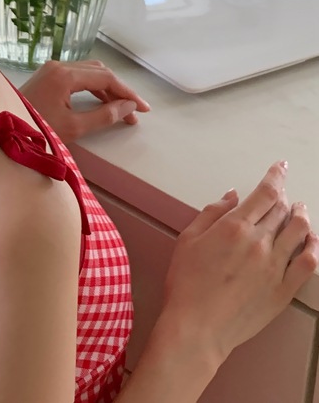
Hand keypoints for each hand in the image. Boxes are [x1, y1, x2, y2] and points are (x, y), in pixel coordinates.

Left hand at [19, 59, 149, 143]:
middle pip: (99, 71)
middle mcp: (59, 65)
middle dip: (119, 90)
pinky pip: (78, 76)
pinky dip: (93, 88)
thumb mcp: (73, 127)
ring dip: (107, 89)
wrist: (2, 131)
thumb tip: (128, 107)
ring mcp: (52, 68)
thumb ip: (104, 116)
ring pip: (89, 72)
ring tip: (122, 111)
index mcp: (65, 75)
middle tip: (134, 111)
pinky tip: (102, 103)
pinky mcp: (48, 75)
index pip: (106, 78)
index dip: (127, 92)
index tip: (143, 109)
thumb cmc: (36, 130)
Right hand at [161, 162, 318, 364]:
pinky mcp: (283, 290)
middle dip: (284, 197)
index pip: (266, 193)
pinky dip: (313, 247)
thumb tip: (232, 196)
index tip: (281, 168)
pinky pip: (308, 263)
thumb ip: (212, 213)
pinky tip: (310, 241)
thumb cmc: (187, 284)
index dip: (276, 176)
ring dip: (302, 216)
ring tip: (300, 211)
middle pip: (282, 209)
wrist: (197, 327)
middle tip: (282, 194)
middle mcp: (259, 243)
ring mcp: (275, 267)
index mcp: (234, 227)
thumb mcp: (188, 239)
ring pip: (300, 231)